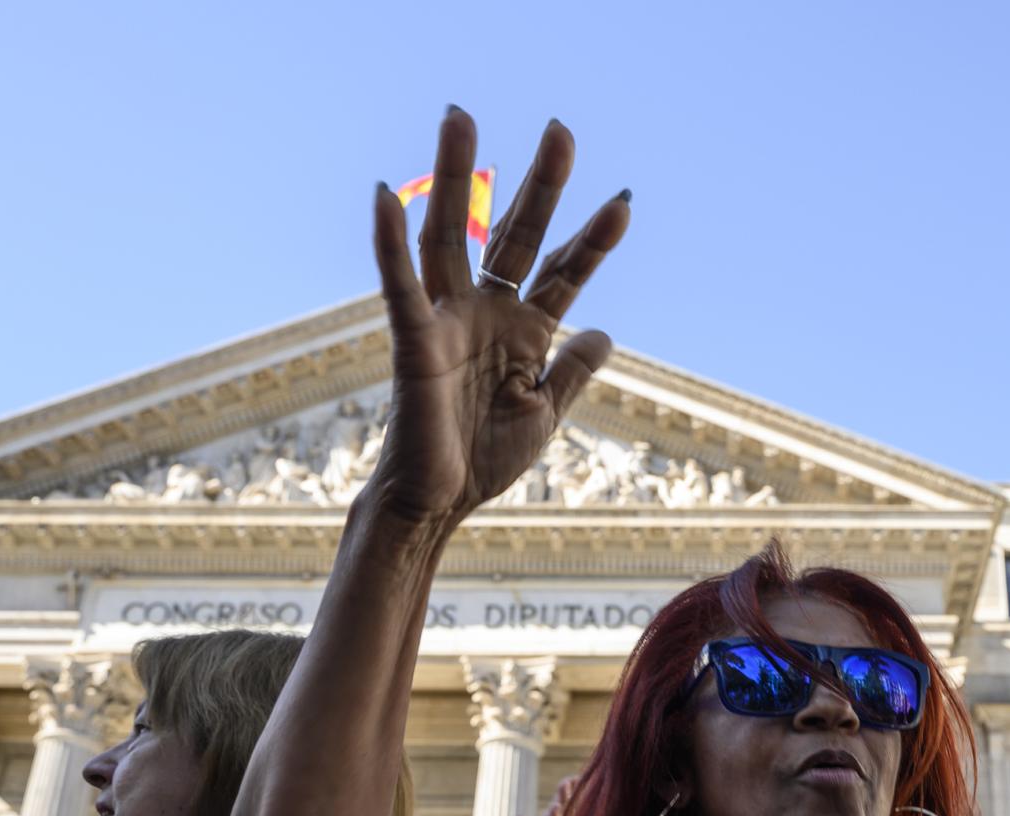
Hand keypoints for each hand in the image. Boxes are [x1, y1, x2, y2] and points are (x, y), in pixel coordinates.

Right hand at [356, 107, 629, 529]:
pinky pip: (399, 285)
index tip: (623, 203)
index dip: (592, 242)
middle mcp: (483, 312)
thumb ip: (572, 370)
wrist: (438, 504)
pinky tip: (386, 194)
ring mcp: (447, 320)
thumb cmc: (483, 459)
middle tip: (562, 130)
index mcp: (521, 329)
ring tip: (460, 118)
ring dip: (455, 177)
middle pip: (512, 233)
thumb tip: (604, 331)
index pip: (561, 273)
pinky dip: (389, 241)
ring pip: (452, 235)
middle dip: (539, 185)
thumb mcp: (545, 412)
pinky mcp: (413, 341)